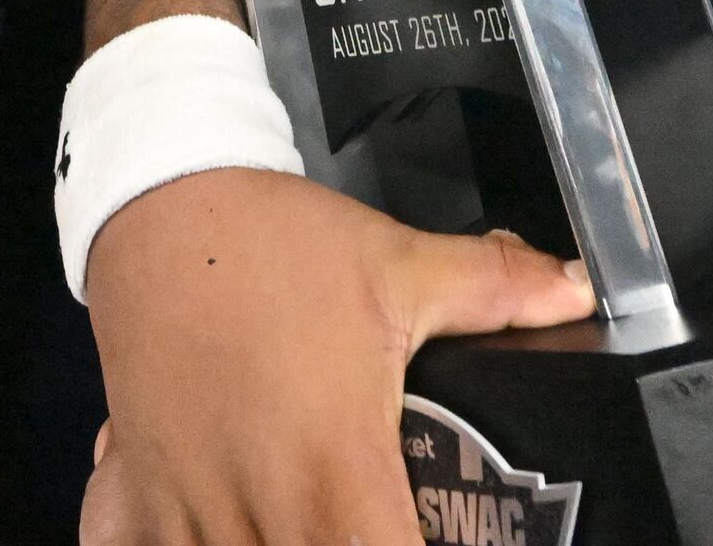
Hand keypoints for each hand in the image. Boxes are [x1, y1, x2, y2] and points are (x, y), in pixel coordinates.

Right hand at [79, 169, 591, 545]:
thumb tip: (581, 289)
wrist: (157, 200)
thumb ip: (496, 290)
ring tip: (295, 522)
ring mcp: (185, 505)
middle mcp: (257, 503)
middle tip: (368, 522)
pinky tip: (205, 528)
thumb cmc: (275, 241)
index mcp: (335, 465)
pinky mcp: (131, 492)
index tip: (438, 539)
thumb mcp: (396, 262)